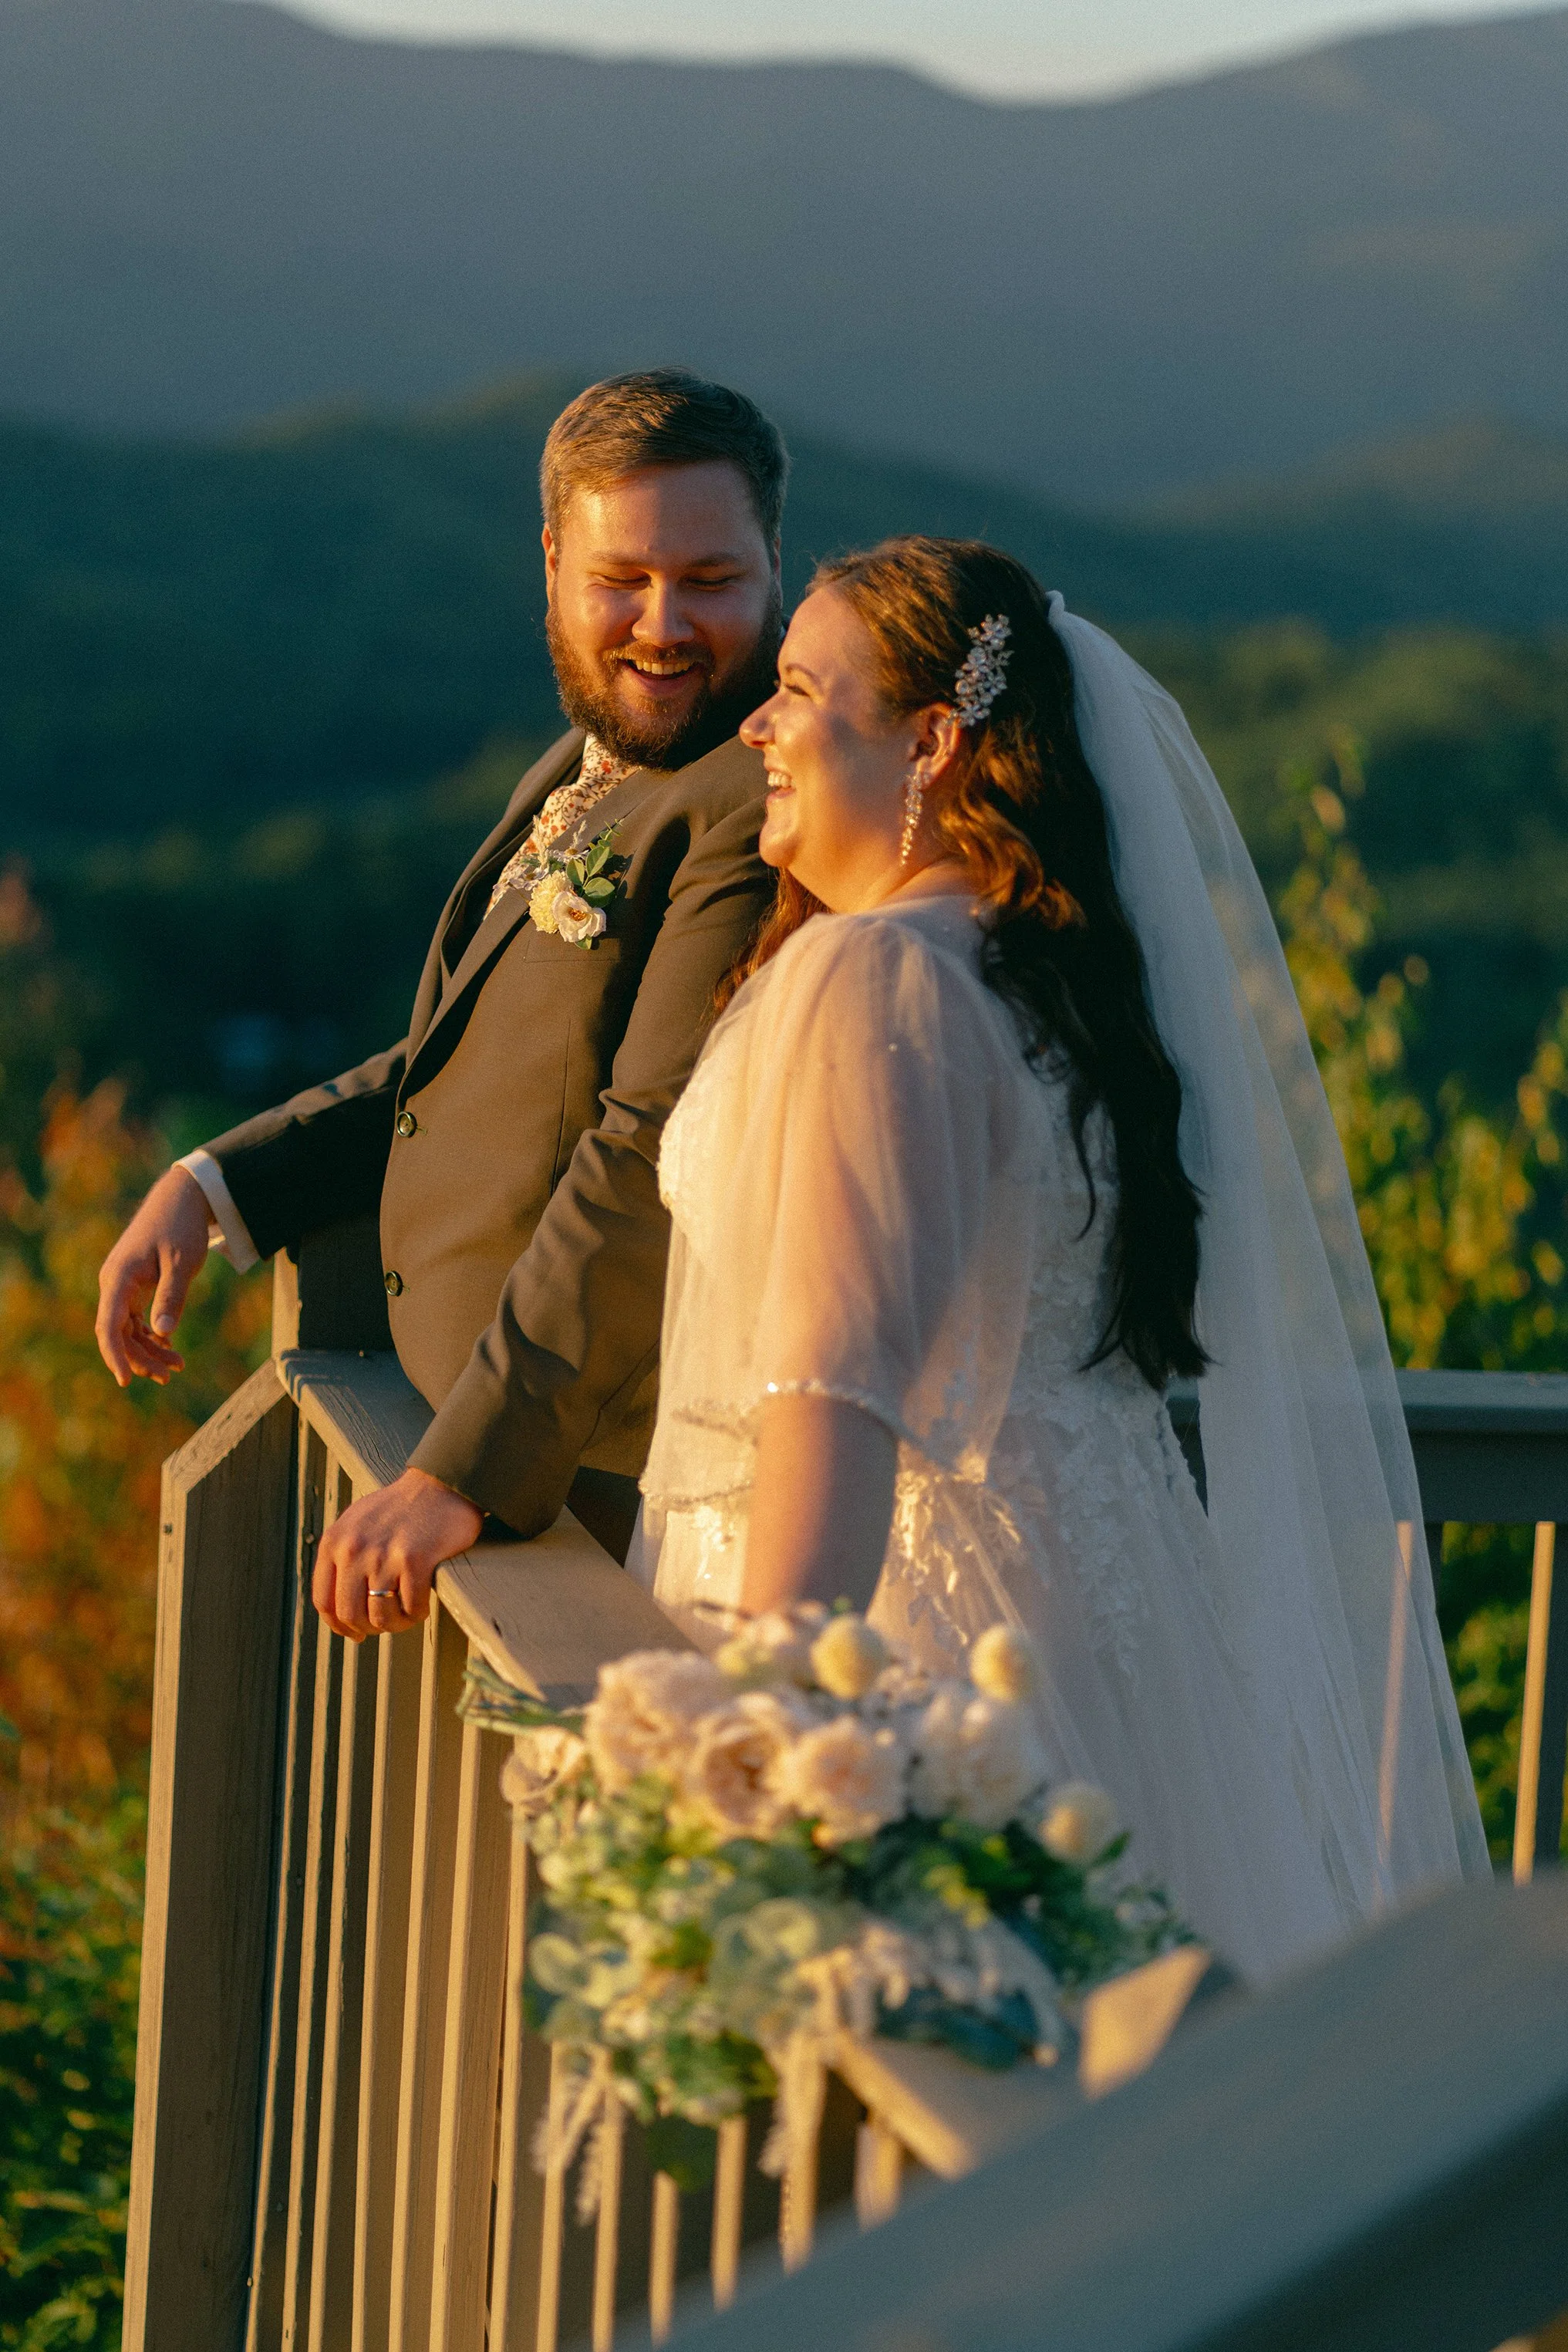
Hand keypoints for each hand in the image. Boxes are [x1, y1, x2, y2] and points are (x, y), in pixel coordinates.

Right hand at [96, 1165, 212, 1385]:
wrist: (181, 1198)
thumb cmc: (181, 1227)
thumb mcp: (182, 1262)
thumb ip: (172, 1296)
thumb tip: (163, 1332)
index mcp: (119, 1277)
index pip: (109, 1326)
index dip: (115, 1356)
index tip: (126, 1381)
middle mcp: (115, 1283)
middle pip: (118, 1333)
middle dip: (141, 1358)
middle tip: (171, 1375)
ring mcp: (123, 1286)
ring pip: (128, 1329)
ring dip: (149, 1350)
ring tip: (177, 1366)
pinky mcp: (134, 1286)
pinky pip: (136, 1319)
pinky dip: (151, 1335)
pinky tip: (169, 1347)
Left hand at [312, 1466, 484, 1640]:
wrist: (440, 1484)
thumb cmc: (401, 1508)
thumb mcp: (356, 1524)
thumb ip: (342, 1557)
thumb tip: (337, 1609)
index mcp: (334, 1542)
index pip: (324, 1601)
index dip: (339, 1625)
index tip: (355, 1633)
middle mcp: (353, 1550)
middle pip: (350, 1615)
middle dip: (369, 1628)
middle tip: (387, 1624)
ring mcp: (383, 1555)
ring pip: (381, 1617)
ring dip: (396, 1624)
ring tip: (407, 1616)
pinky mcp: (414, 1560)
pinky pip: (411, 1607)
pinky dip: (417, 1614)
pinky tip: (423, 1605)